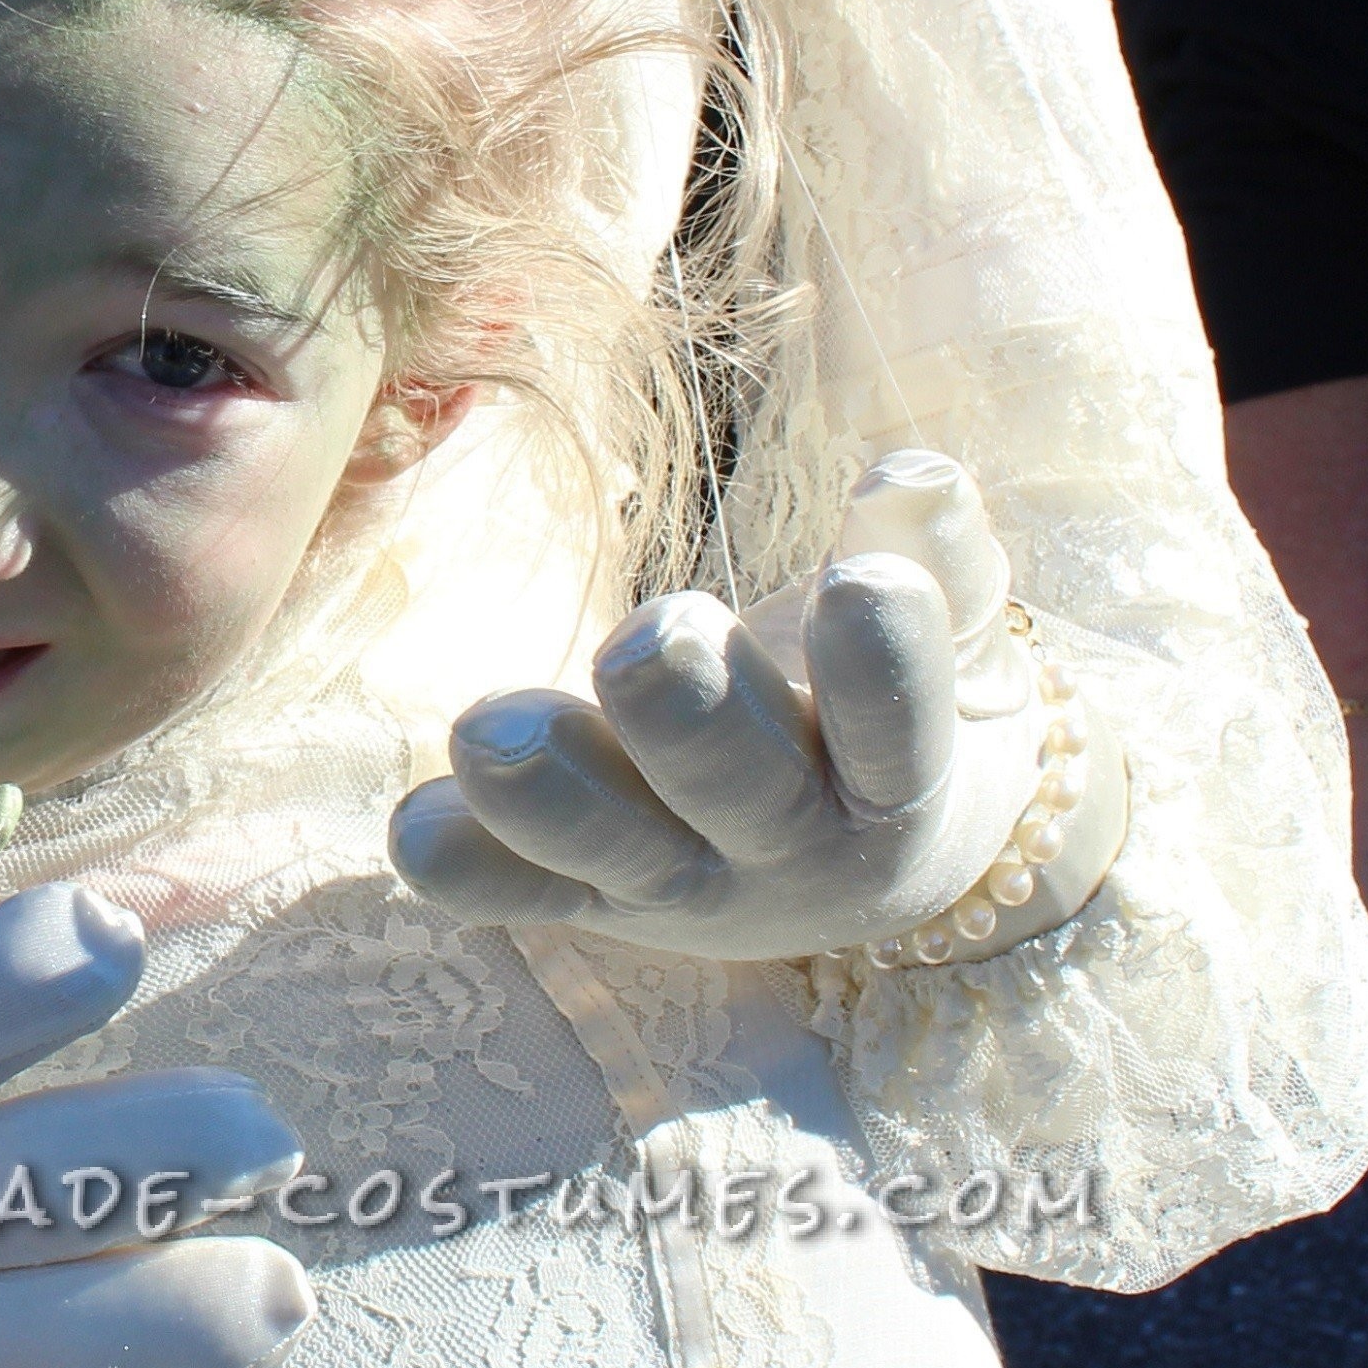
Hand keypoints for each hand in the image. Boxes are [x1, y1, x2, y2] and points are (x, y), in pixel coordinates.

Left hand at [390, 451, 1122, 963]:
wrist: (880, 851)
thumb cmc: (894, 696)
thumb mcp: (952, 635)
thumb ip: (939, 557)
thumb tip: (915, 472)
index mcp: (897, 782)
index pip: (897, 730)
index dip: (881, 665)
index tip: (862, 581)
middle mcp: (789, 846)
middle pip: (739, 794)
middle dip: (689, 717)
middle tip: (646, 643)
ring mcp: (684, 881)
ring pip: (616, 849)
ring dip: (549, 796)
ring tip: (484, 734)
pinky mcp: (591, 894)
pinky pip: (521, 892)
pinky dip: (468, 868)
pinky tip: (415, 827)